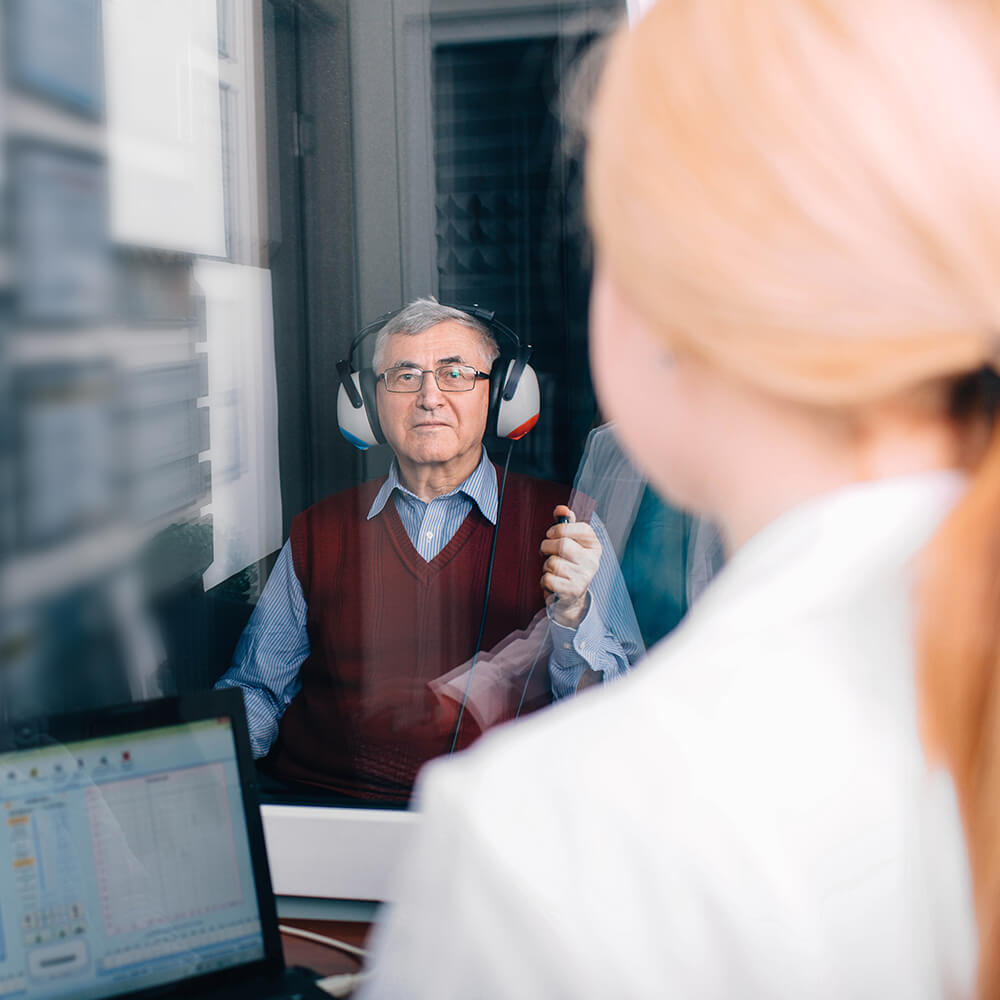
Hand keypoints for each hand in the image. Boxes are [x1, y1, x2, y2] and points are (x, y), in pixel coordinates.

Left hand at [540, 505, 601, 628]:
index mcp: (594, 547)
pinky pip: (548, 579)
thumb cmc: (568, 565)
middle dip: (547, 546)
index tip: (551, 533)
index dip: (561, 528)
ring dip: (546, 566)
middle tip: (546, 552)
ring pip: (553, 562)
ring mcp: (584, 577)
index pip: (583, 529)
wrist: (570, 598)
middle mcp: (592, 562)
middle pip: (563, 544)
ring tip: (553, 570)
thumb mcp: (570, 543)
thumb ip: (565, 524)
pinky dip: (544, 580)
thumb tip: (561, 508)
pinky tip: (553, 582)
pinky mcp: (572, 591)